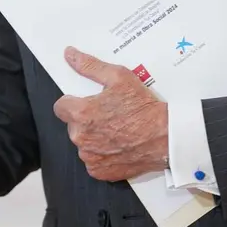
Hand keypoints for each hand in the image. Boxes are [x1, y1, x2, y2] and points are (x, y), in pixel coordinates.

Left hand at [52, 46, 168, 181]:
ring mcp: (89, 157)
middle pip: (73, 125)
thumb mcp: (118, 77)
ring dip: (93, 138)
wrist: (166, 137)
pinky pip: (93, 161)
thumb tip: (69, 54)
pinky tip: (118, 146)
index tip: (88, 103)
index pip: (60, 107)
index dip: (73, 103)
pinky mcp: (99, 172)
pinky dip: (102, 155)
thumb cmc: (142, 107)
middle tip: (109, 115)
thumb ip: (89, 66)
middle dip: (85, 120)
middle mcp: (80, 138)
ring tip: (116, 130)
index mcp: (81, 114)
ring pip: (83, 144)